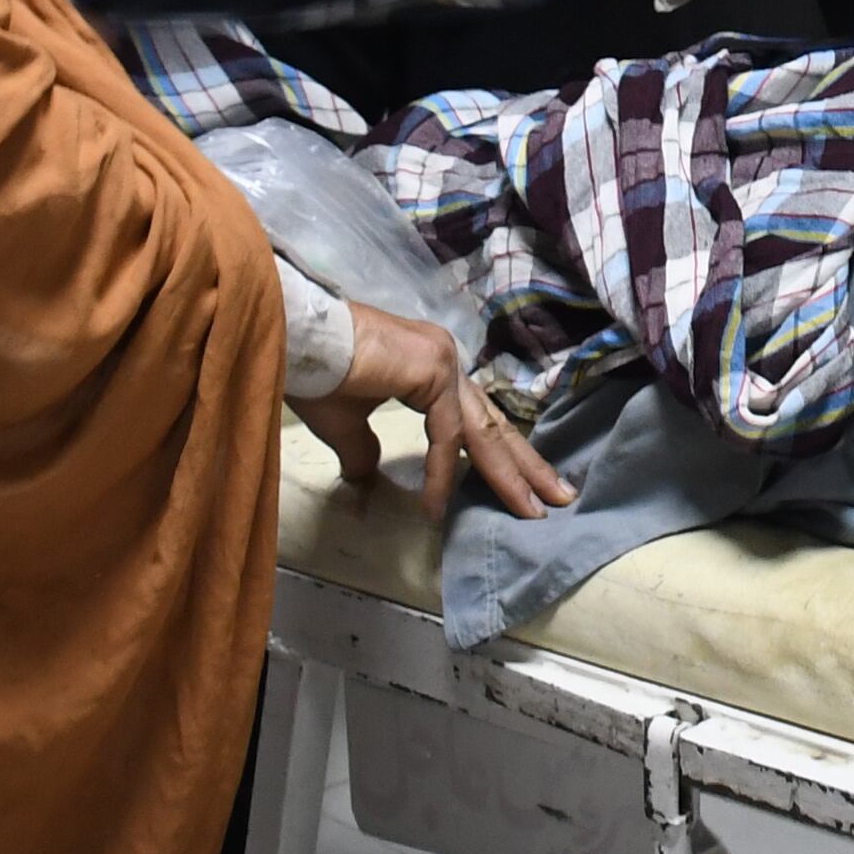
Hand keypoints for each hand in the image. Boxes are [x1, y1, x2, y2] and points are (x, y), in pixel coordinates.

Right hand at [302, 306, 572, 528]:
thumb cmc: (317, 376)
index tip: (514, 494)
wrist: (295, 341)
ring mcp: (444, 361)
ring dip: (509, 475)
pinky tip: (436, 507)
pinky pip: (444, 433)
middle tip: (558, 499)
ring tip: (534, 511)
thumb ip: (363, 450)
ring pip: (482, 431)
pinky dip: (442, 472)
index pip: (475, 421)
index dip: (497, 458)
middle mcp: (446, 361)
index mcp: (431, 368)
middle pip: (494, 426)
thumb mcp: (346, 424)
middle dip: (525, 467)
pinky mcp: (432, 370)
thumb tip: (366, 477)